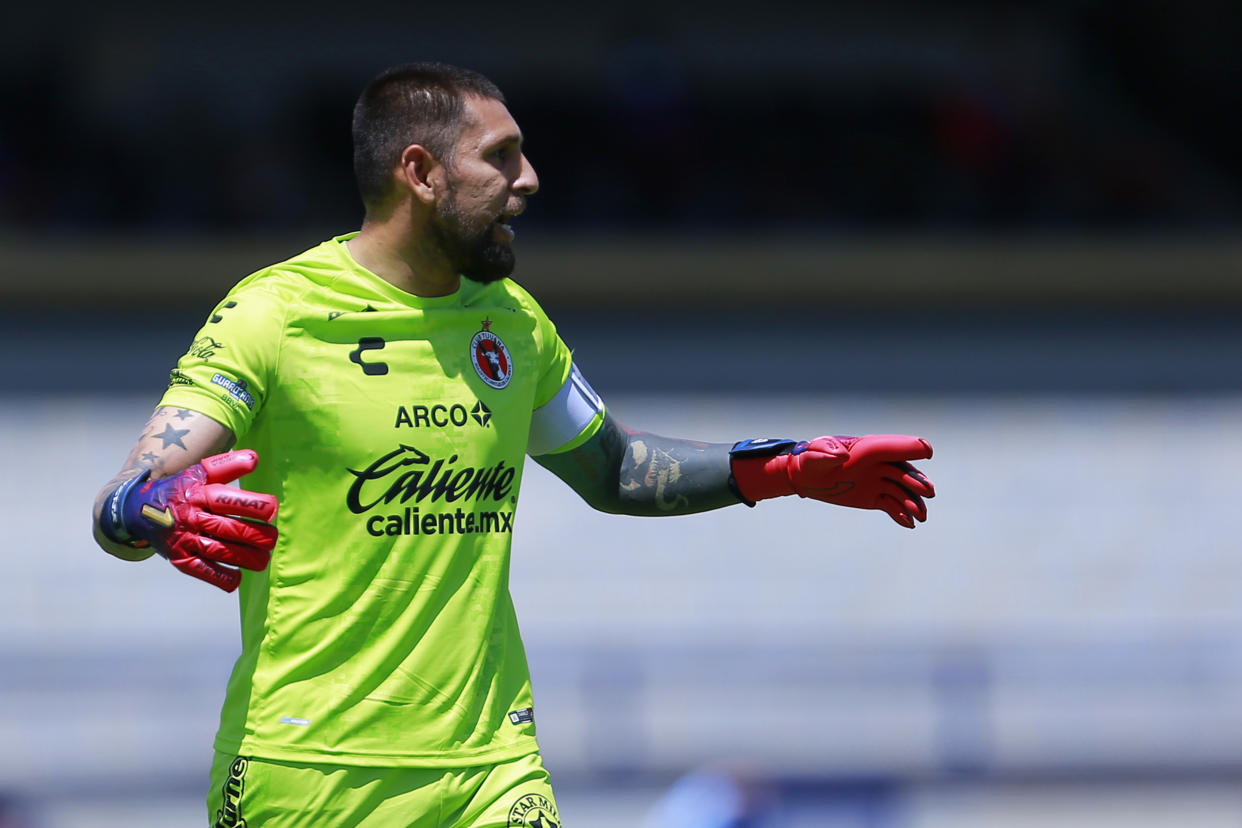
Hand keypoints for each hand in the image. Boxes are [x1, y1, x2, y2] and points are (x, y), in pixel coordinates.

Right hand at [106, 450, 278, 590]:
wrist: (137, 510)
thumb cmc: (179, 490)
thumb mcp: (198, 473)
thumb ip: (227, 465)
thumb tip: (254, 458)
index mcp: (199, 495)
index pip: (230, 500)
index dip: (255, 505)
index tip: (272, 510)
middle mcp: (192, 518)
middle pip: (230, 529)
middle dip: (257, 536)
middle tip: (272, 538)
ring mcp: (185, 540)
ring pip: (221, 552)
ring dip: (247, 558)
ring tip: (264, 559)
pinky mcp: (180, 559)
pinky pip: (203, 571)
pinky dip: (222, 577)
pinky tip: (238, 577)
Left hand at [730, 434, 934, 527]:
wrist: (807, 477)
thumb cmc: (811, 459)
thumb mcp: (813, 455)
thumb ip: (826, 452)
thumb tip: (842, 455)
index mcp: (867, 449)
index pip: (892, 447)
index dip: (910, 447)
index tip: (927, 451)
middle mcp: (878, 464)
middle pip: (902, 472)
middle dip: (916, 482)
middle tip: (928, 493)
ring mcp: (878, 481)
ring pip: (900, 491)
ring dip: (912, 503)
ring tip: (921, 517)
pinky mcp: (874, 497)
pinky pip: (891, 505)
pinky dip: (901, 514)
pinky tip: (909, 524)